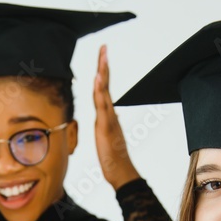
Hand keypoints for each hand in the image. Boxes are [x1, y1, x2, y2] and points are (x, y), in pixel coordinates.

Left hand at [94, 44, 139, 190]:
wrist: (122, 173)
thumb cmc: (114, 158)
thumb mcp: (108, 137)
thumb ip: (110, 123)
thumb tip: (114, 114)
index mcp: (108, 115)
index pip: (103, 90)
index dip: (102, 73)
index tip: (102, 56)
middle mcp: (109, 114)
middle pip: (105, 85)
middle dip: (103, 65)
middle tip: (103, 47)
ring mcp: (108, 120)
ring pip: (104, 93)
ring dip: (102, 73)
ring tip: (103, 56)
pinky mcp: (106, 128)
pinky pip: (103, 107)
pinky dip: (100, 92)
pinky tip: (98, 79)